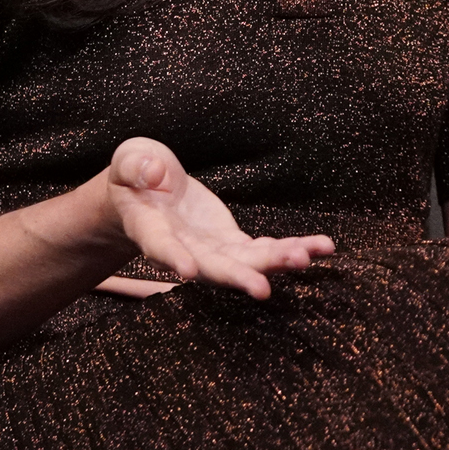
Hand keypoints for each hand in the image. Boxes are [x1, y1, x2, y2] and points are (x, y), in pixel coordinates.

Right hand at [103, 136, 333, 297]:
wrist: (148, 192)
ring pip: (246, 261)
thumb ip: (136, 166)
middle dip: (238, 277)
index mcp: (150, 227)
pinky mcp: (232, 241)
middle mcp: (184, 248)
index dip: (172, 258)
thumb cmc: (135, 175)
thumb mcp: (129, 161)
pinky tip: (319, 248)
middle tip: (263, 288)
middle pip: (211, 267)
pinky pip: (264, 248)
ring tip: (308, 257)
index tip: (187, 272)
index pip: (160, 245)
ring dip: (276, 262)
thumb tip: (155, 173)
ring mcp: (211, 248)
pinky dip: (291, 247)